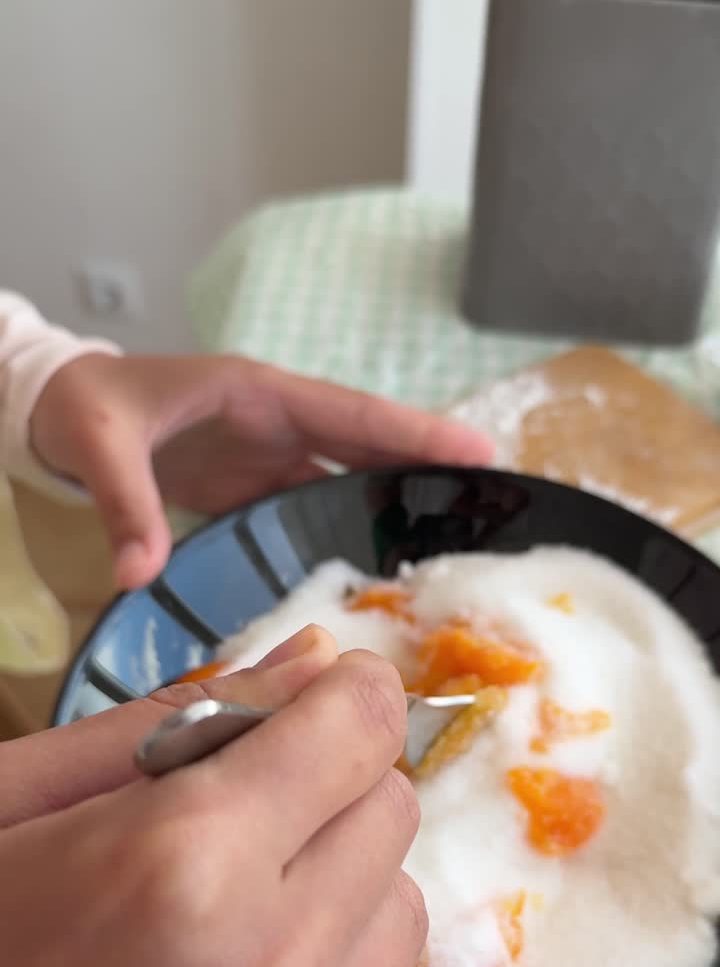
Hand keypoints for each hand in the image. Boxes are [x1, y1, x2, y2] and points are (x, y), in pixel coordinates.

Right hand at [0, 628, 425, 966]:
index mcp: (177, 864)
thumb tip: (320, 660)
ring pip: (396, 921)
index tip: (327, 700)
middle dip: (330, 794)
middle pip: (391, 820)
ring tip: (226, 915)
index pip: (360, 731)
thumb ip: (173, 719)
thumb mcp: (14, 801)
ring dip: (334, 892)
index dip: (346, 700)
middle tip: (241, 816)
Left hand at [30, 352, 492, 590]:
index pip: (351, 413)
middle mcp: (277, 423)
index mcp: (257, 393)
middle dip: (431, 468)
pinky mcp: (256, 487)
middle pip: (371, 445)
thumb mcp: (98, 444)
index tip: (478, 448)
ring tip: (460, 538)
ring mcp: (270, 456)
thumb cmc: (84, 408)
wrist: (60, 412)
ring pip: (351, 478)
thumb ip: (123, 504)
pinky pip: (318, 506)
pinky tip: (383, 564)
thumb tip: (140, 572)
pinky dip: (353, 530)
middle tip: (500, 498)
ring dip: (399, 504)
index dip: (415, 430)